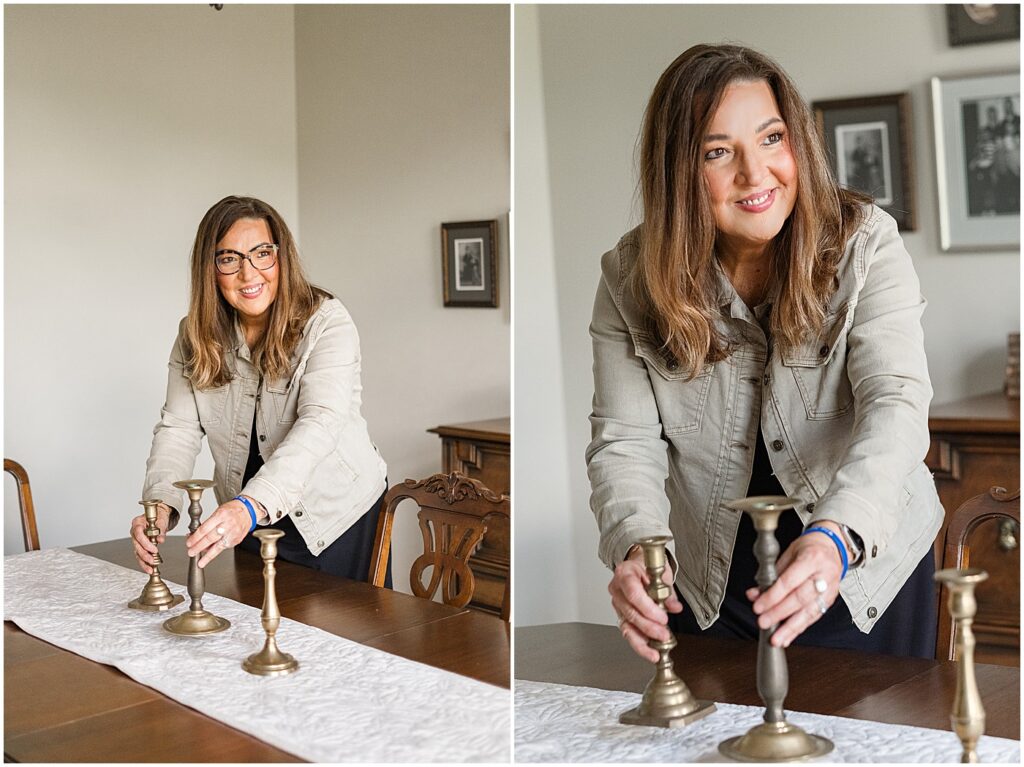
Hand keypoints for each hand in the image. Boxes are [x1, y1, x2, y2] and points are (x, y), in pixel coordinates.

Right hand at [130, 504, 171, 574]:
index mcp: (137, 523)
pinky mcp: (140, 545)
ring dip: (143, 562)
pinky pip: (140, 555)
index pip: (138, 534)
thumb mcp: (161, 519)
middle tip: (152, 560)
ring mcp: (136, 539)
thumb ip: (161, 529)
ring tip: (150, 568)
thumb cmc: (158, 515)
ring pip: (137, 552)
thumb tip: (160, 539)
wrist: (159, 515)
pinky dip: (144, 562)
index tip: (154, 549)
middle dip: (145, 555)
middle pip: (136, 545)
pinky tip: (149, 568)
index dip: (145, 543)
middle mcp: (134, 532)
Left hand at [185, 498, 252, 567]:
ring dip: (207, 555)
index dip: (196, 537)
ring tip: (200, 561)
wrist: (248, 511)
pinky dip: (215, 552)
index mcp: (221, 515)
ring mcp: (233, 533)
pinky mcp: (236, 540)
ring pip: (218, 547)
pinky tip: (209, 555)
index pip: (205, 529)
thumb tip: (196, 535)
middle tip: (191, 552)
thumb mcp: (218, 511)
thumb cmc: (232, 510)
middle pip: (210, 538)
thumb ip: (208, 524)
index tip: (189, 542)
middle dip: (199, 547)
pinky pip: (224, 548)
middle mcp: (227, 525)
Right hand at [608, 546, 681, 661]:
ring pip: (626, 626)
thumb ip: (668, 590)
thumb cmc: (646, 565)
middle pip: (630, 612)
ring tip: (655, 652)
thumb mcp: (660, 571)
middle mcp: (617, 589)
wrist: (636, 564)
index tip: (663, 618)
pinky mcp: (620, 614)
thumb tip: (675, 606)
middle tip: (664, 634)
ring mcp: (617, 603)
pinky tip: (649, 651)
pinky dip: (639, 644)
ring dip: (642, 641)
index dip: (648, 608)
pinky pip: (627, 631)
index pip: (633, 594)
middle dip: (648, 627)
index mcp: (624, 573)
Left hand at [746, 523, 845, 647]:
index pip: (790, 582)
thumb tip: (755, 594)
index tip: (759, 606)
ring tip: (777, 638)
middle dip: (779, 613)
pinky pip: (814, 617)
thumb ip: (772, 575)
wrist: (832, 547)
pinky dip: (799, 629)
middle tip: (764, 622)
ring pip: (809, 612)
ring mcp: (830, 590)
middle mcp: (824, 575)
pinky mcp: (830, 601)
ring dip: (790, 628)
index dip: (773, 596)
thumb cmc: (809, 548)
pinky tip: (788, 636)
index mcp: (812, 559)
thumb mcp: (789, 553)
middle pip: (799, 599)